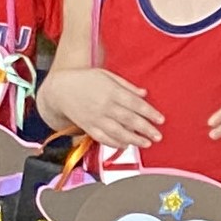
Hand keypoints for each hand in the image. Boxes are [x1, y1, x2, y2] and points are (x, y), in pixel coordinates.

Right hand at [44, 66, 163, 147]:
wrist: (60, 89)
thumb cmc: (86, 80)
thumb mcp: (107, 75)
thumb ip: (127, 86)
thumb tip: (145, 93)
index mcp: (111, 91)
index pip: (135, 103)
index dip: (150, 113)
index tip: (161, 120)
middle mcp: (104, 106)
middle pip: (129, 119)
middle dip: (145, 129)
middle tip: (158, 136)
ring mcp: (95, 118)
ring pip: (117, 132)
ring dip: (133, 139)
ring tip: (146, 143)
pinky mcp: (87, 127)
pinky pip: (103, 138)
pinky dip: (114, 143)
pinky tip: (125, 145)